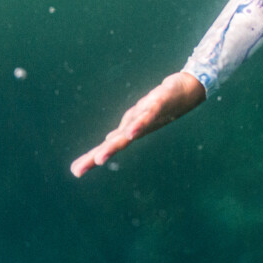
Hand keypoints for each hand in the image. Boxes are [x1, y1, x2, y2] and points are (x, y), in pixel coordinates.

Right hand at [70, 71, 205, 177]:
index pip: (109, 145)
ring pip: (129, 132)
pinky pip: (148, 114)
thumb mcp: (139, 116)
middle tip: (79, 170)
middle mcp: (139, 128)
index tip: (74, 171)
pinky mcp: (159, 103)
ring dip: (114, 144)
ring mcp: (149, 117)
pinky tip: (131, 132)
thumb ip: (125, 128)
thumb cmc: (162, 105)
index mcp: (132, 130)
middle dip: (98, 156)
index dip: (91, 158)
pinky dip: (139, 123)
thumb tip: (109, 139)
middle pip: (116, 143)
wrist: (188, 90)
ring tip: (100, 157)